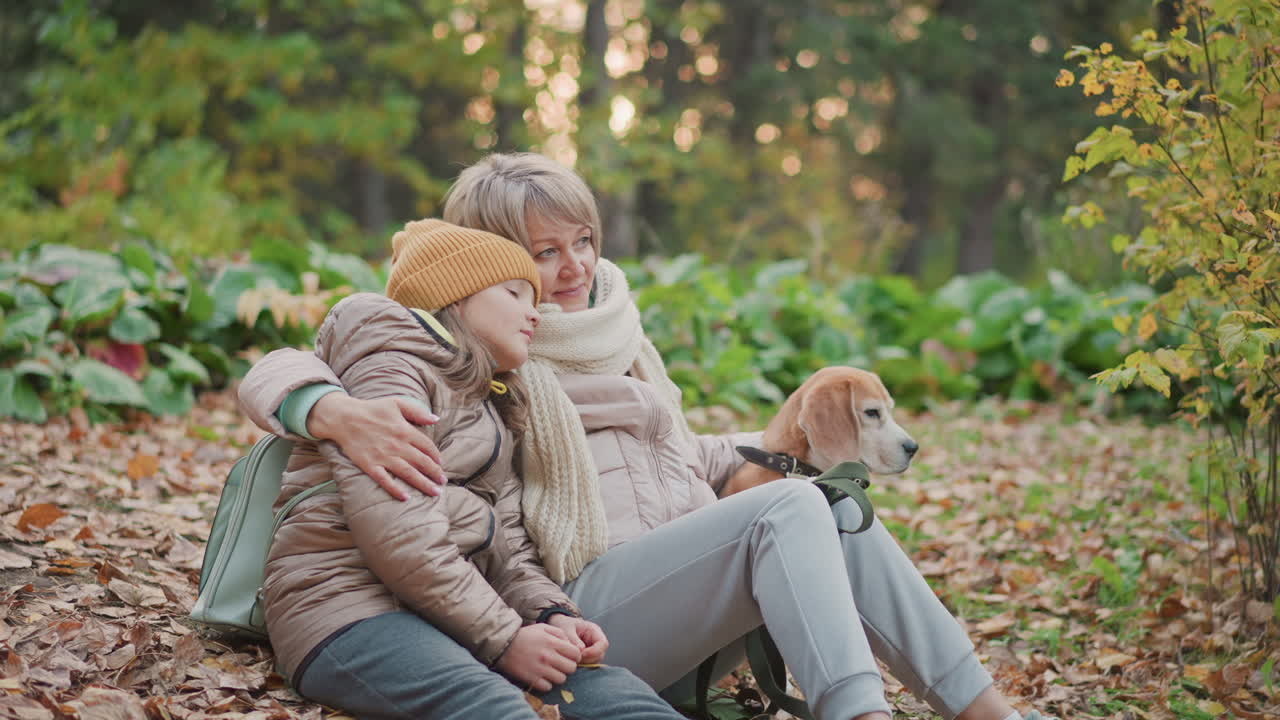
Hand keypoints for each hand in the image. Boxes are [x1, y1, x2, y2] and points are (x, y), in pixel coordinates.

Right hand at [308, 393, 445, 499]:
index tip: (441, 464)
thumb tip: (436, 419)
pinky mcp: (370, 465)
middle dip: (435, 473)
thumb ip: (417, 412)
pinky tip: (406, 498)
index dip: (436, 456)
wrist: (343, 417)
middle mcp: (397, 445)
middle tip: (443, 482)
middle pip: (422, 462)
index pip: (427, 446)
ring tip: (435, 492)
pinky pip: (385, 480)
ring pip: (408, 473)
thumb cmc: (371, 408)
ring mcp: (383, 456)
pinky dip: (396, 490)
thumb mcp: (396, 403)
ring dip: (423, 484)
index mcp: (405, 430)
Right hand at [496, 624, 581, 691]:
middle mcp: (548, 656)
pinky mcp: (531, 679)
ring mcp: (540, 669)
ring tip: (551, 671)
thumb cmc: (525, 636)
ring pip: (561, 679)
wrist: (503, 645)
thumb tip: (571, 645)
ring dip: (558, 676)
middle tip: (561, 664)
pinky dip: (547, 684)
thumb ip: (559, 633)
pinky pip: (548, 687)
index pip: (576, 654)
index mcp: (552, 642)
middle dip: (568, 666)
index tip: (569, 657)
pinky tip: (542, 677)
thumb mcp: (543, 628)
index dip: (575, 656)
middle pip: (571, 668)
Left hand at [547, 614, 608, 663]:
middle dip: (588, 659)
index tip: (582, 654)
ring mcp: (592, 649)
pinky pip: (588, 664)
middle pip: (600, 655)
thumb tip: (581, 652)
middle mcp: (596, 641)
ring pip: (594, 661)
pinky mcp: (587, 657)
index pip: (603, 643)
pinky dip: (581, 665)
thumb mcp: (567, 629)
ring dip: (584, 663)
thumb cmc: (564, 625)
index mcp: (594, 631)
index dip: (594, 651)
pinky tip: (571, 662)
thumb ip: (574, 640)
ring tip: (572, 660)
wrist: (558, 626)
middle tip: (574, 659)